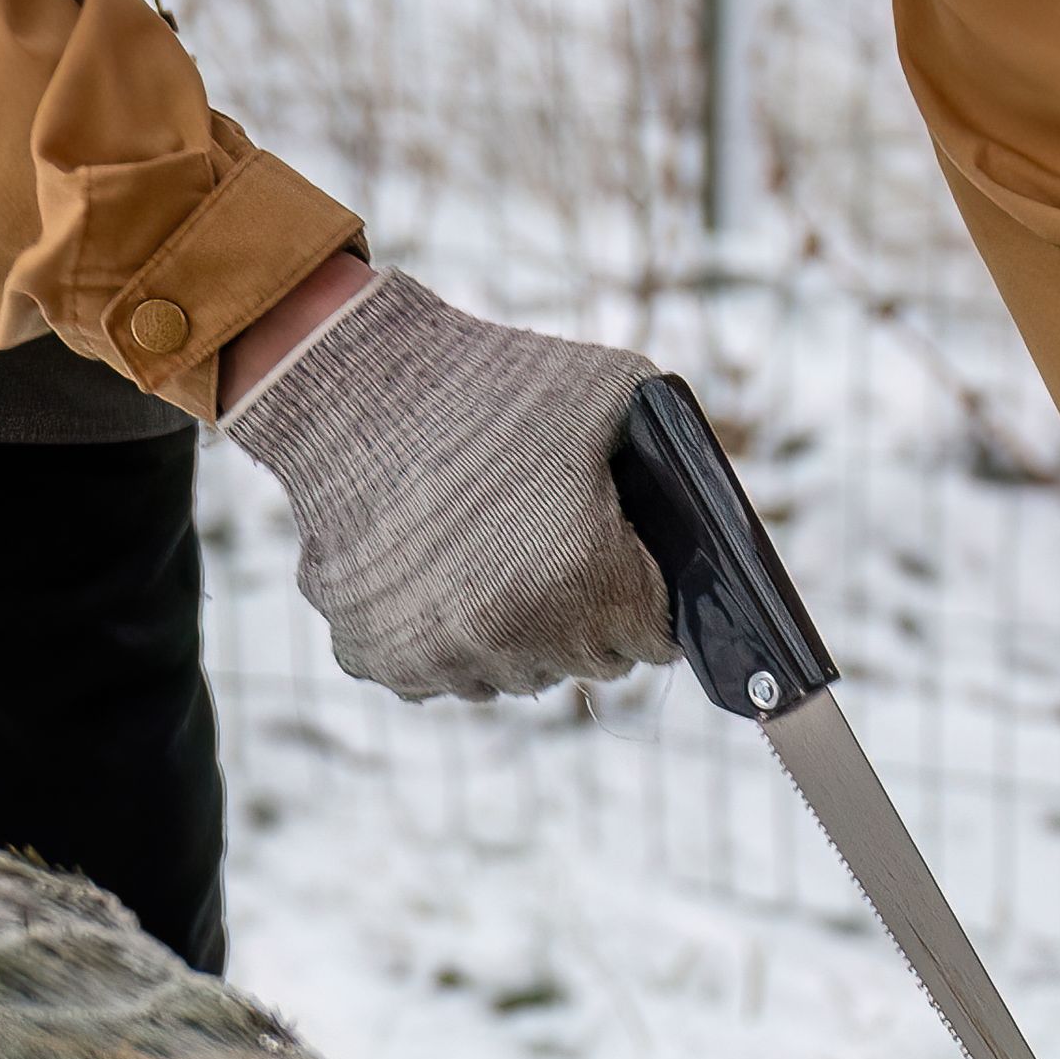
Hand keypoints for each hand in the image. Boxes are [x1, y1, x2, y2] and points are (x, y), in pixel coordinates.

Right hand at [218, 266, 684, 701]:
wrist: (354, 379)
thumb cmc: (490, 383)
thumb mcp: (612, 393)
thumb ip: (669, 460)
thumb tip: (705, 513)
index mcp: (586, 580)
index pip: (653, 642)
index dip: (647, 603)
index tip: (630, 575)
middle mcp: (514, 633)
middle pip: (584, 666)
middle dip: (587, 620)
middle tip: (562, 560)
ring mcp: (440, 653)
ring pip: (510, 678)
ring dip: (516, 637)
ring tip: (496, 562)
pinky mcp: (376, 658)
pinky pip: (435, 677)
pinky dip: (442, 640)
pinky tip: (438, 577)